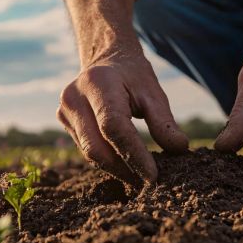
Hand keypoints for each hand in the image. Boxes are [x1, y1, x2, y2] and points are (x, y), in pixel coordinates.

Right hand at [57, 54, 188, 182]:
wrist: (105, 59)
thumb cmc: (132, 76)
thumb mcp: (153, 92)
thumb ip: (164, 121)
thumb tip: (179, 149)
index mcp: (98, 83)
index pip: (114, 127)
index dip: (134, 154)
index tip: (153, 175)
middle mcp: (74, 97)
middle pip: (96, 146)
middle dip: (123, 168)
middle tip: (148, 182)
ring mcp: (64, 110)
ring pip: (90, 153)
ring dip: (116, 168)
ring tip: (139, 176)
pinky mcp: (63, 122)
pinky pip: (86, 149)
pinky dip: (107, 160)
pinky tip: (125, 165)